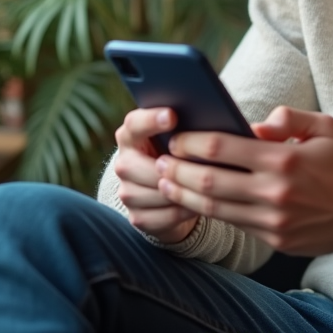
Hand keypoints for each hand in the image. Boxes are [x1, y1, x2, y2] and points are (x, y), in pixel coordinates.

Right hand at [112, 108, 199, 243]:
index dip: (150, 120)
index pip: (133, 124)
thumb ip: (183, 126)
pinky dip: (184, 211)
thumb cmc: (180, 154)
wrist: (173, 190)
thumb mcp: (179, 136)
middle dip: (169, 166)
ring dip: (181, 191)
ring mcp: (127, 192)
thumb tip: (209, 116)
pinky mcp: (137, 217)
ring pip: (154, 193)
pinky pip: (163, 216)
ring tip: (205, 185)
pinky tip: (199, 204)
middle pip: (137, 165)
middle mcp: (123, 163)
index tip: (172, 115)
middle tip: (197, 164)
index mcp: (131, 136)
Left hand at [156, 106, 332, 255]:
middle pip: (210, 183)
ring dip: (185, 196)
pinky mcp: (276, 239)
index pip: (222, 149)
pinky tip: (195, 201)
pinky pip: (234, 224)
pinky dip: (209, 212)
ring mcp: (274, 220)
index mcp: (285, 159)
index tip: (175, 137)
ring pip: (216, 209)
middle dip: (177, 171)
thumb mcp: (323, 126)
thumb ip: (287, 118)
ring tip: (166, 182)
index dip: (191, 143)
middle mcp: (276, 192)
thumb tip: (253, 125)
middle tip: (158, 161)